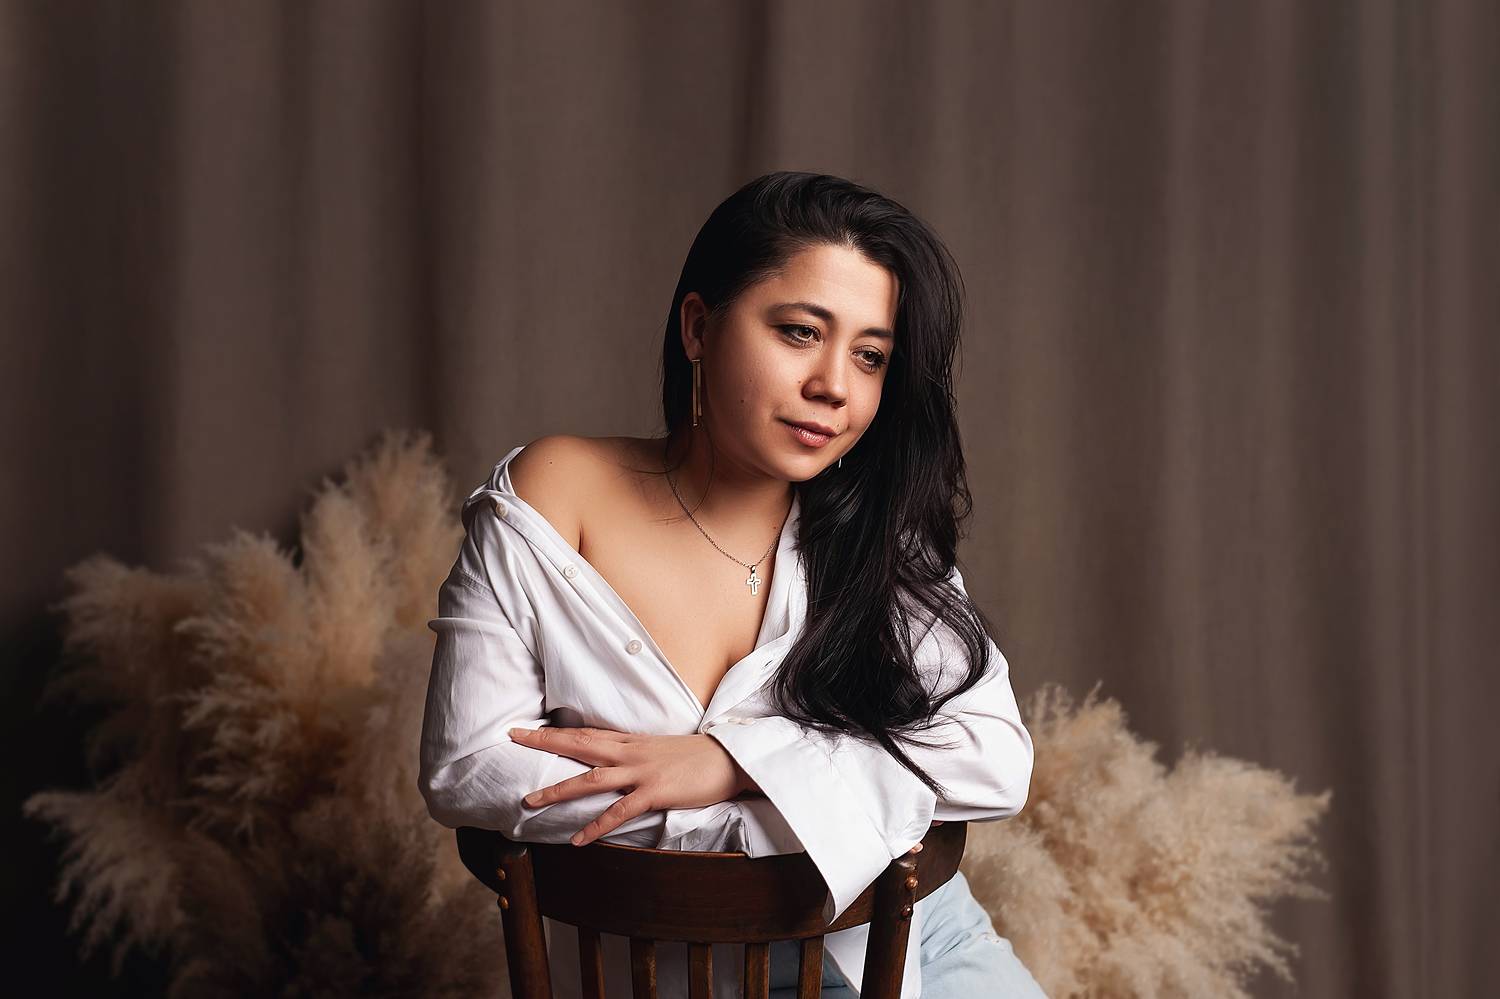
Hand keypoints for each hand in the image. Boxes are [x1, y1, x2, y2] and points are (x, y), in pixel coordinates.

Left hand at [508, 725, 748, 845]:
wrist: (731, 759)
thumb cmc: (699, 757)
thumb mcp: (661, 748)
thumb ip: (635, 752)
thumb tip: (612, 759)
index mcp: (632, 741)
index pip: (586, 732)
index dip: (555, 731)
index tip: (526, 729)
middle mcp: (631, 752)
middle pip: (579, 744)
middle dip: (544, 742)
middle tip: (513, 739)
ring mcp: (642, 772)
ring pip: (591, 779)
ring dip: (559, 790)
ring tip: (530, 801)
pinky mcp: (655, 792)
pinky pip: (620, 812)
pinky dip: (597, 826)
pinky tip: (578, 840)